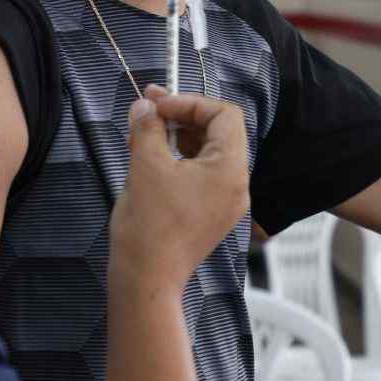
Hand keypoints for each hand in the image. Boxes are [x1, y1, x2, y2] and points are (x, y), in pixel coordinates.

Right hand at [109, 88, 248, 295]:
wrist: (147, 278)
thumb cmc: (150, 223)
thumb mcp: (145, 164)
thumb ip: (147, 127)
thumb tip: (145, 105)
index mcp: (230, 169)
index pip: (224, 115)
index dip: (190, 102)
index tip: (157, 104)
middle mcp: (237, 185)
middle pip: (219, 132)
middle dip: (183, 116)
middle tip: (148, 108)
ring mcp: (226, 203)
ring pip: (209, 154)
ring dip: (179, 136)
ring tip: (144, 132)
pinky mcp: (212, 215)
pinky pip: (203, 176)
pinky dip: (181, 160)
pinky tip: (153, 157)